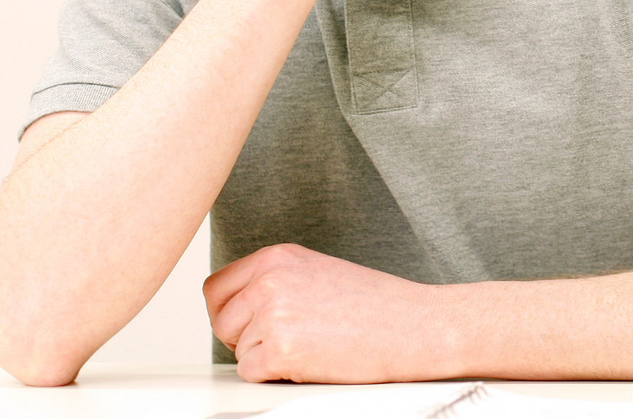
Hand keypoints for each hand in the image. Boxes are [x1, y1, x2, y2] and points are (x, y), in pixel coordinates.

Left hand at [204, 243, 451, 382]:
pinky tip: (310, 361)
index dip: (229, 312)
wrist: (416, 326)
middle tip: (283, 341)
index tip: (246, 323)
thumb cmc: (378, 305)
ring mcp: (273, 313)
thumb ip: (276, 281)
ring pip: (238, 350)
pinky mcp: (280, 349)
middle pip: (221, 321)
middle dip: (244, 338)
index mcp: (278, 256)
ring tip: (308, 346)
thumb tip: (239, 309)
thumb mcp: (318, 272)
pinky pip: (251, 374)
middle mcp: (270, 280)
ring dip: (264, 357)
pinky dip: (275, 376)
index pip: (216, 288)